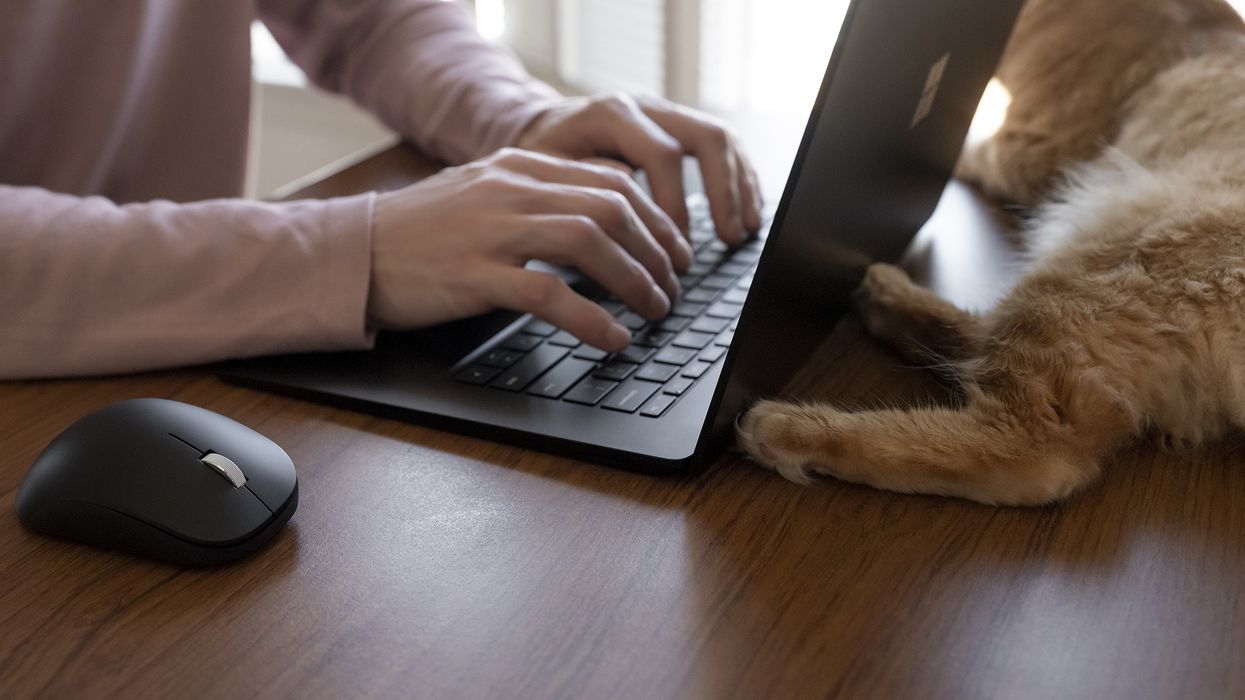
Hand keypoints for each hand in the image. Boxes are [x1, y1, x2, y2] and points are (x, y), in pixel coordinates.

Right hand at [367, 148, 693, 351]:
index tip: (676, 250)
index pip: (610, 180)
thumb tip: (601, 223)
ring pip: (590, 242)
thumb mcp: (484, 196)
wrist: (354, 252)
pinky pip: (549, 295)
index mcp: (519, 166)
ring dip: (636, 281)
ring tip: (655, 311)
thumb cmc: (421, 234)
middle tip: (674, 286)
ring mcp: (492, 230)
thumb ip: (538, 198)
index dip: (656, 217)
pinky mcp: (474, 274)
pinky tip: (614, 339)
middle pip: (612, 207)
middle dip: (657, 250)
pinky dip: (593, 319)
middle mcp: (511, 189)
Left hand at [516, 93, 763, 244]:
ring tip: (742, 231)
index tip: (675, 248)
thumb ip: (581, 195)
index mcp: (612, 114)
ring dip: (738, 188)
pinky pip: (721, 147)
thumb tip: (626, 228)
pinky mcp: (677, 129)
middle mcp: (645, 108)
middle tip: (727, 238)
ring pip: (721, 139)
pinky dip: (738, 181)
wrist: (537, 131)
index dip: (675, 204)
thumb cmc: (539, 161)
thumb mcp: (546, 177)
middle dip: (723, 192)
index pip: (662, 154)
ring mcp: (665, 115)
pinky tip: (745, 213)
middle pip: (705, 137)